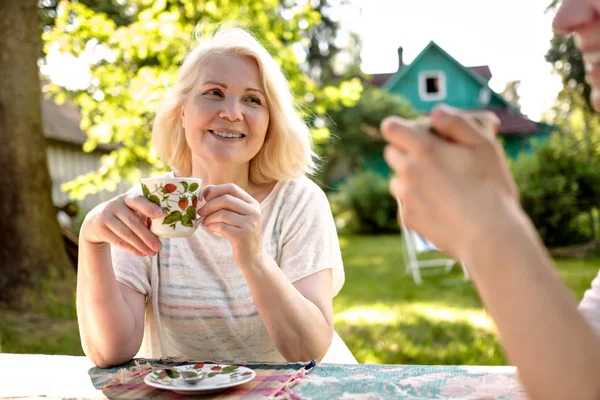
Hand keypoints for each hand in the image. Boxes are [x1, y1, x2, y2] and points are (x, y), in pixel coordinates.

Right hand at [80, 190, 163, 256]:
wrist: (95, 221)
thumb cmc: (124, 215)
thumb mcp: (131, 210)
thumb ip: (145, 216)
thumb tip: (164, 230)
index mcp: (127, 198)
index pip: (137, 200)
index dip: (149, 207)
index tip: (161, 214)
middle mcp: (115, 205)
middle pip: (133, 222)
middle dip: (147, 236)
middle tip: (160, 247)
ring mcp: (106, 217)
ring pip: (126, 233)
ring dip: (141, 245)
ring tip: (153, 253)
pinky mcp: (100, 229)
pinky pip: (119, 241)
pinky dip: (132, 249)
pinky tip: (142, 253)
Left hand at [197, 184, 262, 269]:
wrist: (253, 257)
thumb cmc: (241, 234)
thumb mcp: (238, 216)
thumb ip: (227, 204)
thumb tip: (206, 191)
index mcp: (252, 203)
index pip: (232, 188)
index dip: (215, 190)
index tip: (205, 197)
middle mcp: (254, 212)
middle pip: (225, 199)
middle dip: (209, 205)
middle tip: (200, 212)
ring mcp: (250, 224)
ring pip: (222, 214)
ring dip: (209, 218)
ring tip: (205, 223)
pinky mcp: (243, 237)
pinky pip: (221, 227)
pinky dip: (211, 227)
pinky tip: (210, 229)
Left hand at [382, 105, 518, 258]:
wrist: (489, 236)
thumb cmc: (491, 187)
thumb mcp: (484, 145)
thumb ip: (457, 123)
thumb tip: (435, 112)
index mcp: (424, 149)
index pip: (391, 128)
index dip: (400, 128)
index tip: (414, 133)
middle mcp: (408, 171)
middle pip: (391, 153)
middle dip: (407, 151)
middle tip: (434, 160)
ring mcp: (405, 197)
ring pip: (397, 180)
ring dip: (410, 179)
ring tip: (441, 187)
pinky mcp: (407, 219)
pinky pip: (405, 204)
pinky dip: (417, 203)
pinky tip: (441, 208)